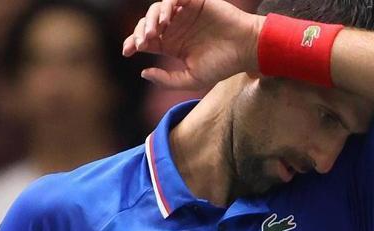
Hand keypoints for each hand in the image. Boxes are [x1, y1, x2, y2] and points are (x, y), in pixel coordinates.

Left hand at [122, 0, 264, 89]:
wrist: (245, 49)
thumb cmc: (222, 65)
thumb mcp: (191, 79)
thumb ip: (166, 80)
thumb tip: (143, 72)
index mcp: (172, 45)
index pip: (145, 41)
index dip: (132, 43)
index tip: (127, 52)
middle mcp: (175, 27)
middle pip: (147, 24)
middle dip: (139, 32)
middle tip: (141, 44)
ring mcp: (184, 13)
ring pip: (158, 9)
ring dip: (151, 19)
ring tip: (154, 33)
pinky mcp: (195, 1)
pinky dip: (167, 5)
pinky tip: (167, 19)